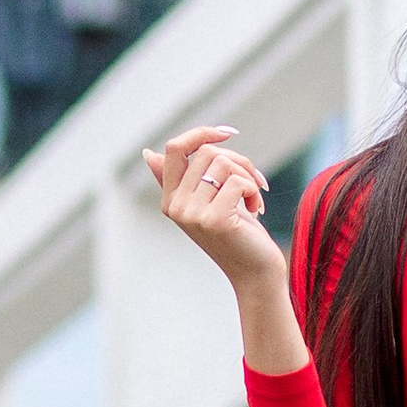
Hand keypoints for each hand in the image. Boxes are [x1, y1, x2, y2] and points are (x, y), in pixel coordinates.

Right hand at [142, 125, 304, 366]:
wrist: (255, 272)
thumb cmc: (237, 234)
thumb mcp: (209, 201)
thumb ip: (184, 177)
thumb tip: (149, 154)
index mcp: (170, 198)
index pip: (174, 148)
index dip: (201, 133)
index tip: (228, 133)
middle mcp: (175, 206)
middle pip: (207, 152)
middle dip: (239, 161)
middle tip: (254, 183)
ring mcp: (191, 214)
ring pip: (223, 164)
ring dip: (249, 177)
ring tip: (254, 198)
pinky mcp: (213, 220)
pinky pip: (238, 182)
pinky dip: (254, 190)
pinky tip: (257, 209)